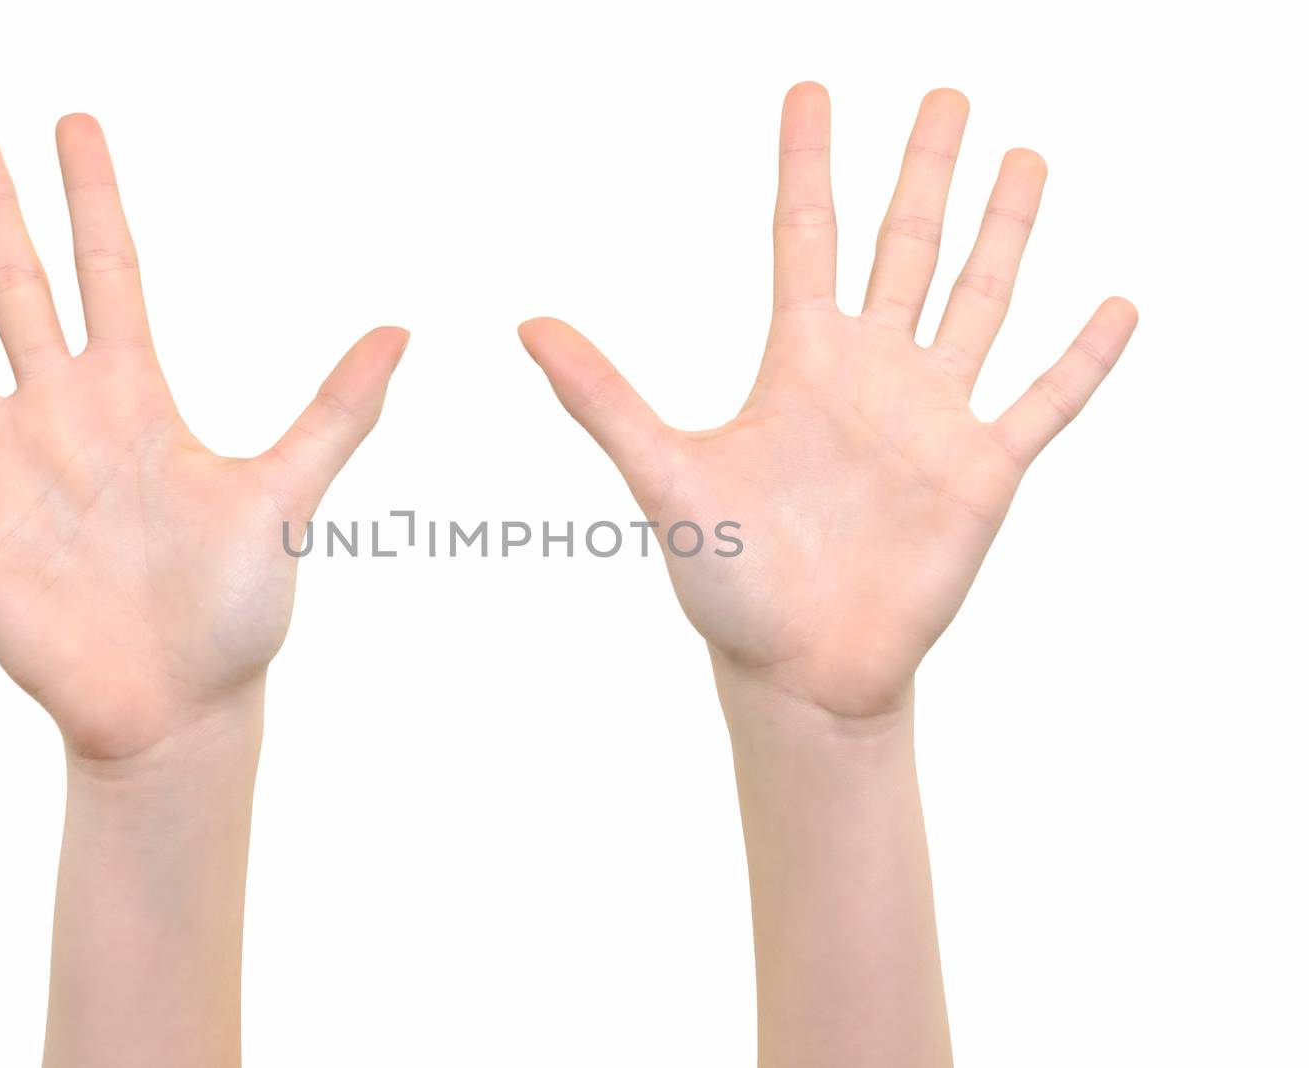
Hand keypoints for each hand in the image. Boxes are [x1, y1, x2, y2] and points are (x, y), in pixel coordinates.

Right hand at [0, 115, 407, 759]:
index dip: (92, 199)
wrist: (179, 710)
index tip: (74, 126)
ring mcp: (8, 472)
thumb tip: (404, 330)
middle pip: (20, 293)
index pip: (111, 273)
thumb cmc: (237, 612)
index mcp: (138, 400)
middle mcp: (66, 419)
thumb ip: (336, 412)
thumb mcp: (287, 499)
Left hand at [520, 83, 1136, 718]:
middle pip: (904, 247)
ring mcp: (932, 418)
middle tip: (945, 92)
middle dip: (925, 171)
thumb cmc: (728, 585)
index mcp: (797, 363)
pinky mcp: (984, 472)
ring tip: (1025, 158)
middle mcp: (870, 374)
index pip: (804, 236)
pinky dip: (1082, 358)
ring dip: (1004, 233)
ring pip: (978, 301)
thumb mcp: (665, 477)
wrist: (801, 674)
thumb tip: (525, 324)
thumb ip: (605, 399)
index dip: (807, 163)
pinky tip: (1116, 303)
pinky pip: (1045, 401)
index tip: (810, 89)